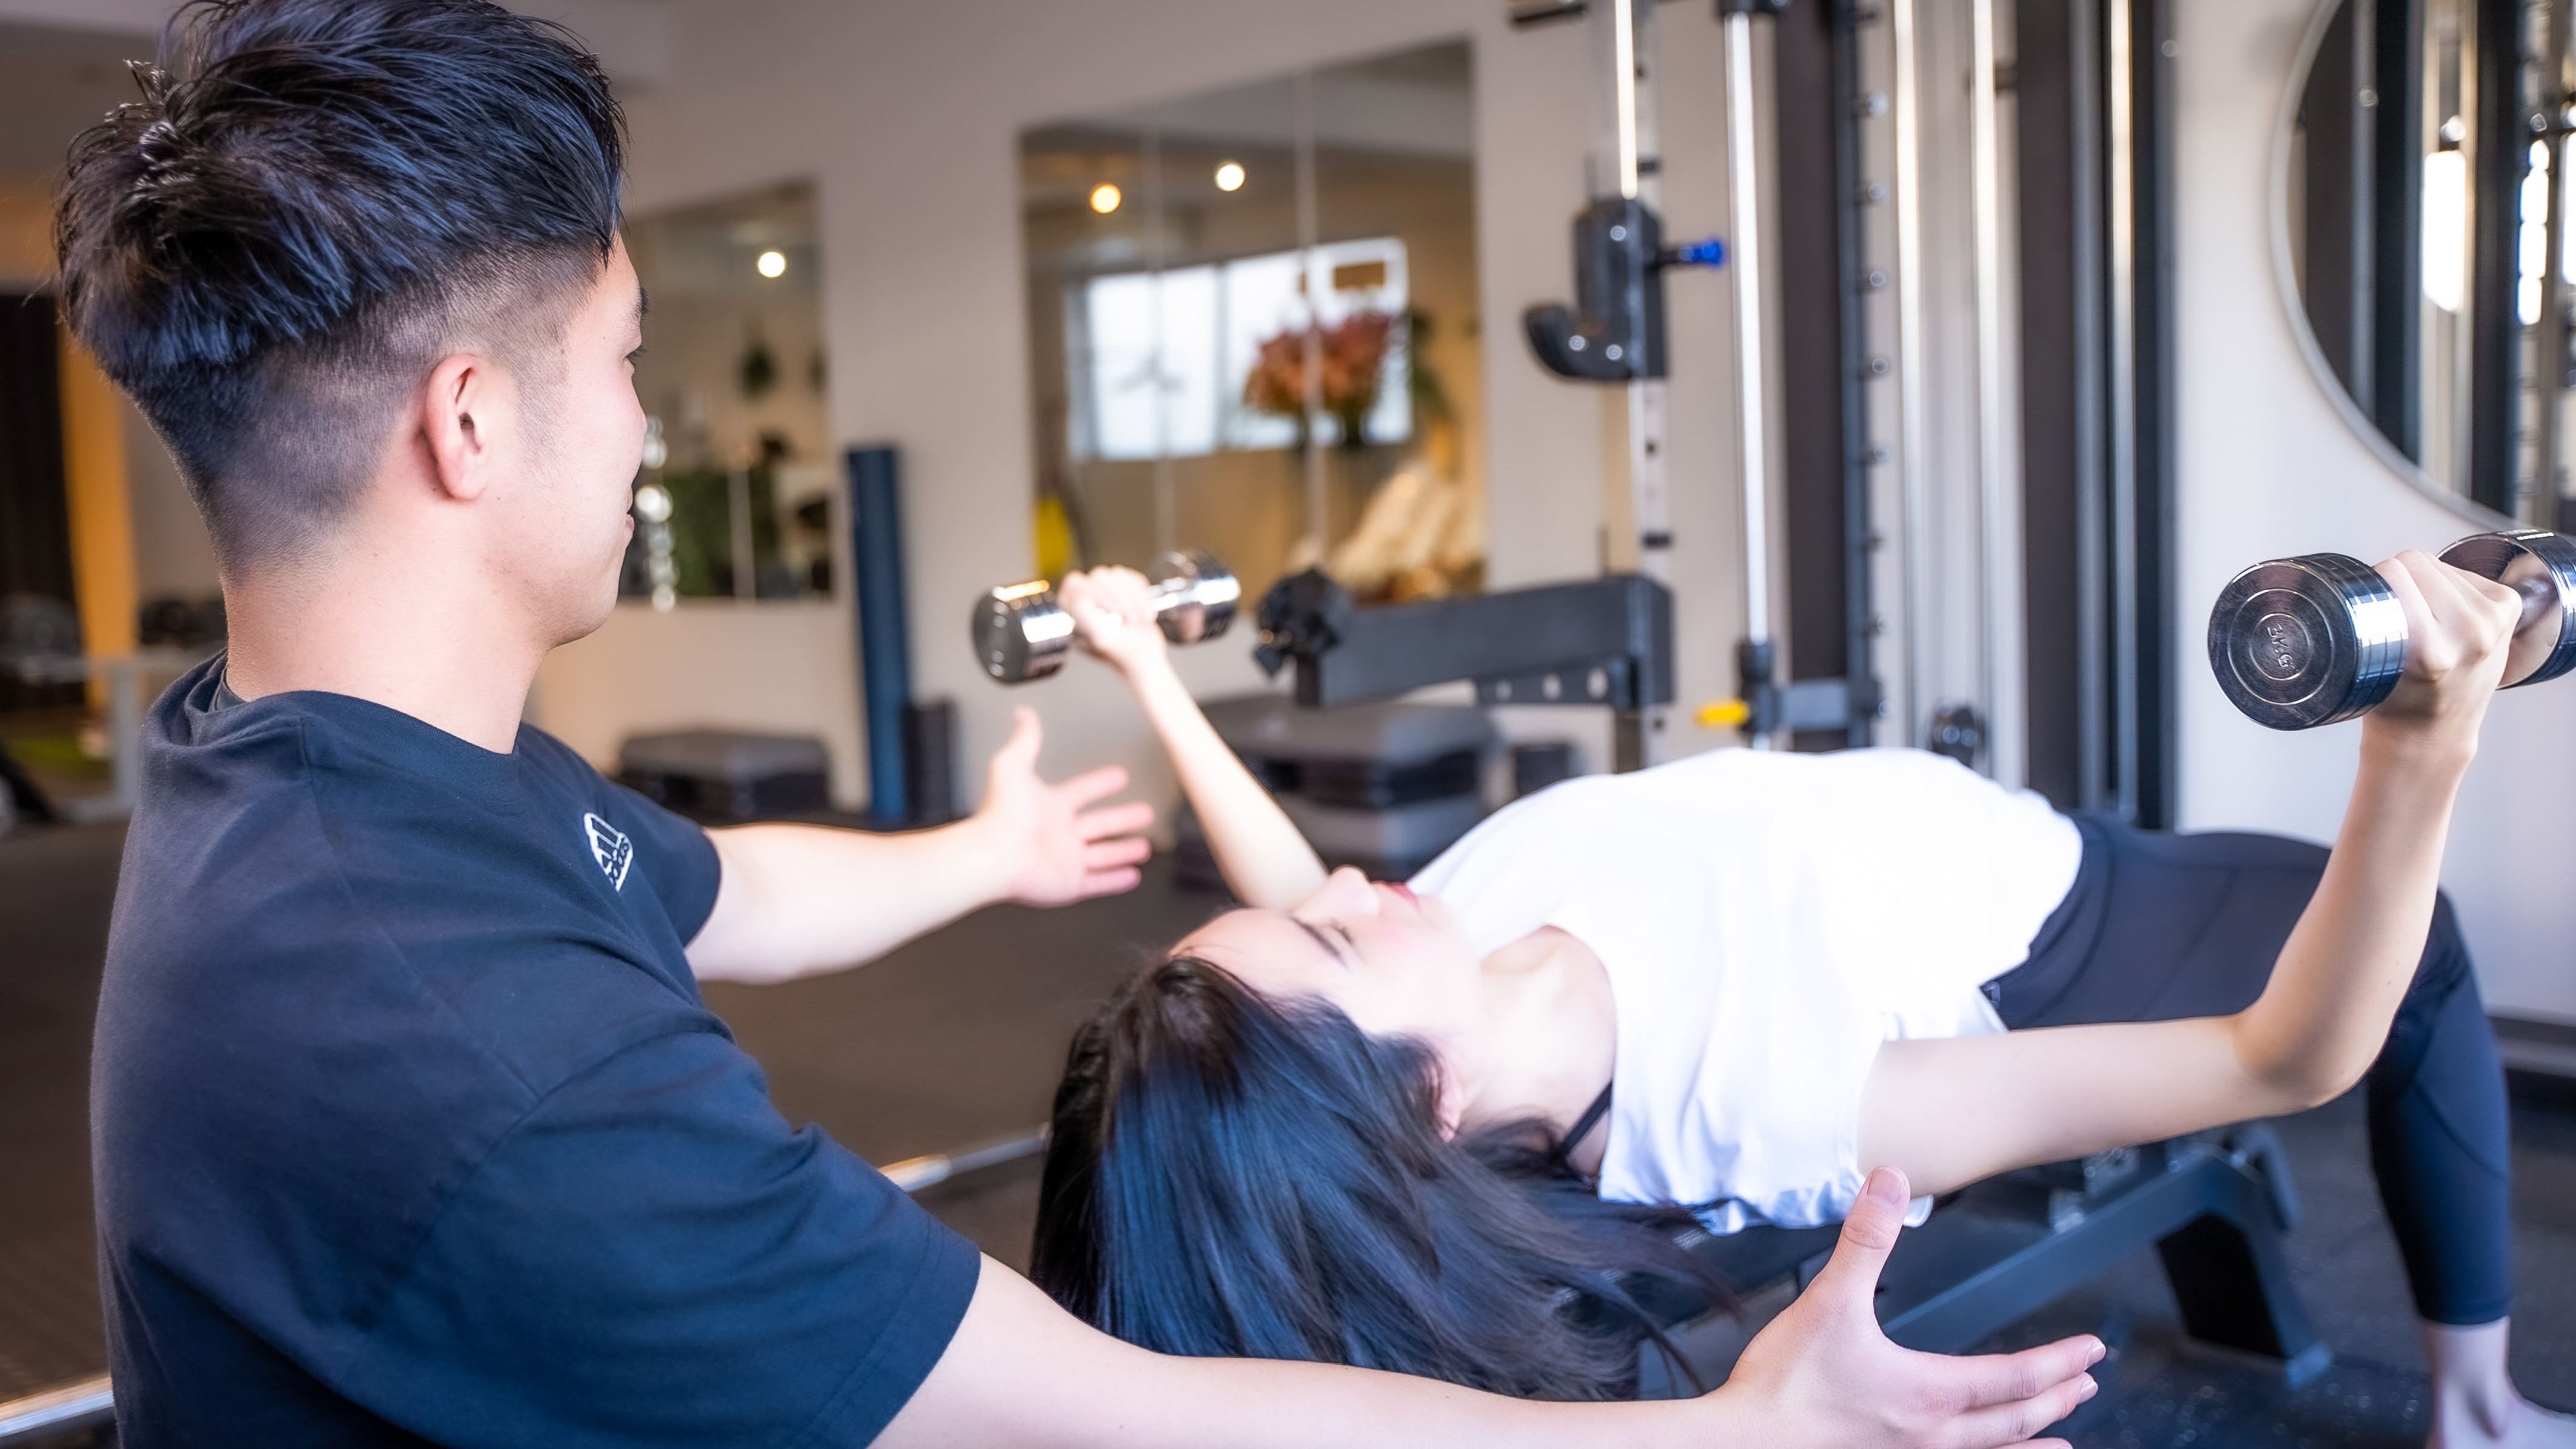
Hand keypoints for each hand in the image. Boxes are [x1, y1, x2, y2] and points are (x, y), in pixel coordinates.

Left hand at [972, 707, 1154, 905]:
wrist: (994, 855)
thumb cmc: (1001, 813)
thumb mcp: (1013, 766)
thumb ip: (1025, 740)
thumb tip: (1023, 713)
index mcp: (1051, 805)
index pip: (1083, 791)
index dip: (1102, 783)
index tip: (1120, 776)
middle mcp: (1060, 833)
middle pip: (1100, 824)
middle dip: (1123, 818)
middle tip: (1145, 812)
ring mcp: (1066, 860)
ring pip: (1103, 855)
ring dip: (1123, 851)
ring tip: (1144, 848)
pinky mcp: (1069, 885)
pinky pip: (1098, 882)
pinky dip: (1116, 880)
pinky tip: (1133, 876)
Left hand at [1059, 566, 1169, 676]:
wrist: (1147, 659)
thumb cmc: (1123, 655)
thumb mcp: (1099, 637)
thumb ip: (1084, 613)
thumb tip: (1080, 595)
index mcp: (1075, 614)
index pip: (1074, 585)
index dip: (1095, 594)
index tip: (1112, 613)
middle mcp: (1088, 602)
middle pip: (1097, 576)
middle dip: (1118, 597)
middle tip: (1125, 618)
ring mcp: (1107, 594)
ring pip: (1116, 574)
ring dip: (1132, 598)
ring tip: (1135, 620)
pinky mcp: (1124, 590)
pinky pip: (1131, 577)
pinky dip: (1141, 595)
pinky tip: (1141, 612)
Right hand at [1719, 1167, 2102, 1448]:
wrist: (1744, 1444)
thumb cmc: (1785, 1383)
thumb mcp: (1829, 1300)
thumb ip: (1865, 1239)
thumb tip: (1891, 1182)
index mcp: (1929, 1392)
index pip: (2016, 1377)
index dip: (2059, 1362)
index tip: (2093, 1351)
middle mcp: (1933, 1436)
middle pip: (2015, 1419)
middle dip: (2056, 1398)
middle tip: (2087, 1383)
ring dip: (2031, 1442)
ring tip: (2063, 1443)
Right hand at [2366, 550, 2522, 746]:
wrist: (2433, 733)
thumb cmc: (2395, 703)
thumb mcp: (2370, 663)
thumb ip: (2378, 614)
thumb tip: (2383, 571)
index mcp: (2428, 649)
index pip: (2393, 570)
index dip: (2374, 583)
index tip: (2373, 606)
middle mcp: (2470, 632)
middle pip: (2417, 562)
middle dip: (2401, 583)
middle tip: (2399, 619)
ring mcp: (2493, 621)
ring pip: (2440, 566)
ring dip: (2426, 586)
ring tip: (2424, 622)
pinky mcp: (2508, 609)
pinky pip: (2465, 574)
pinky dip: (2450, 589)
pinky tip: (2446, 617)